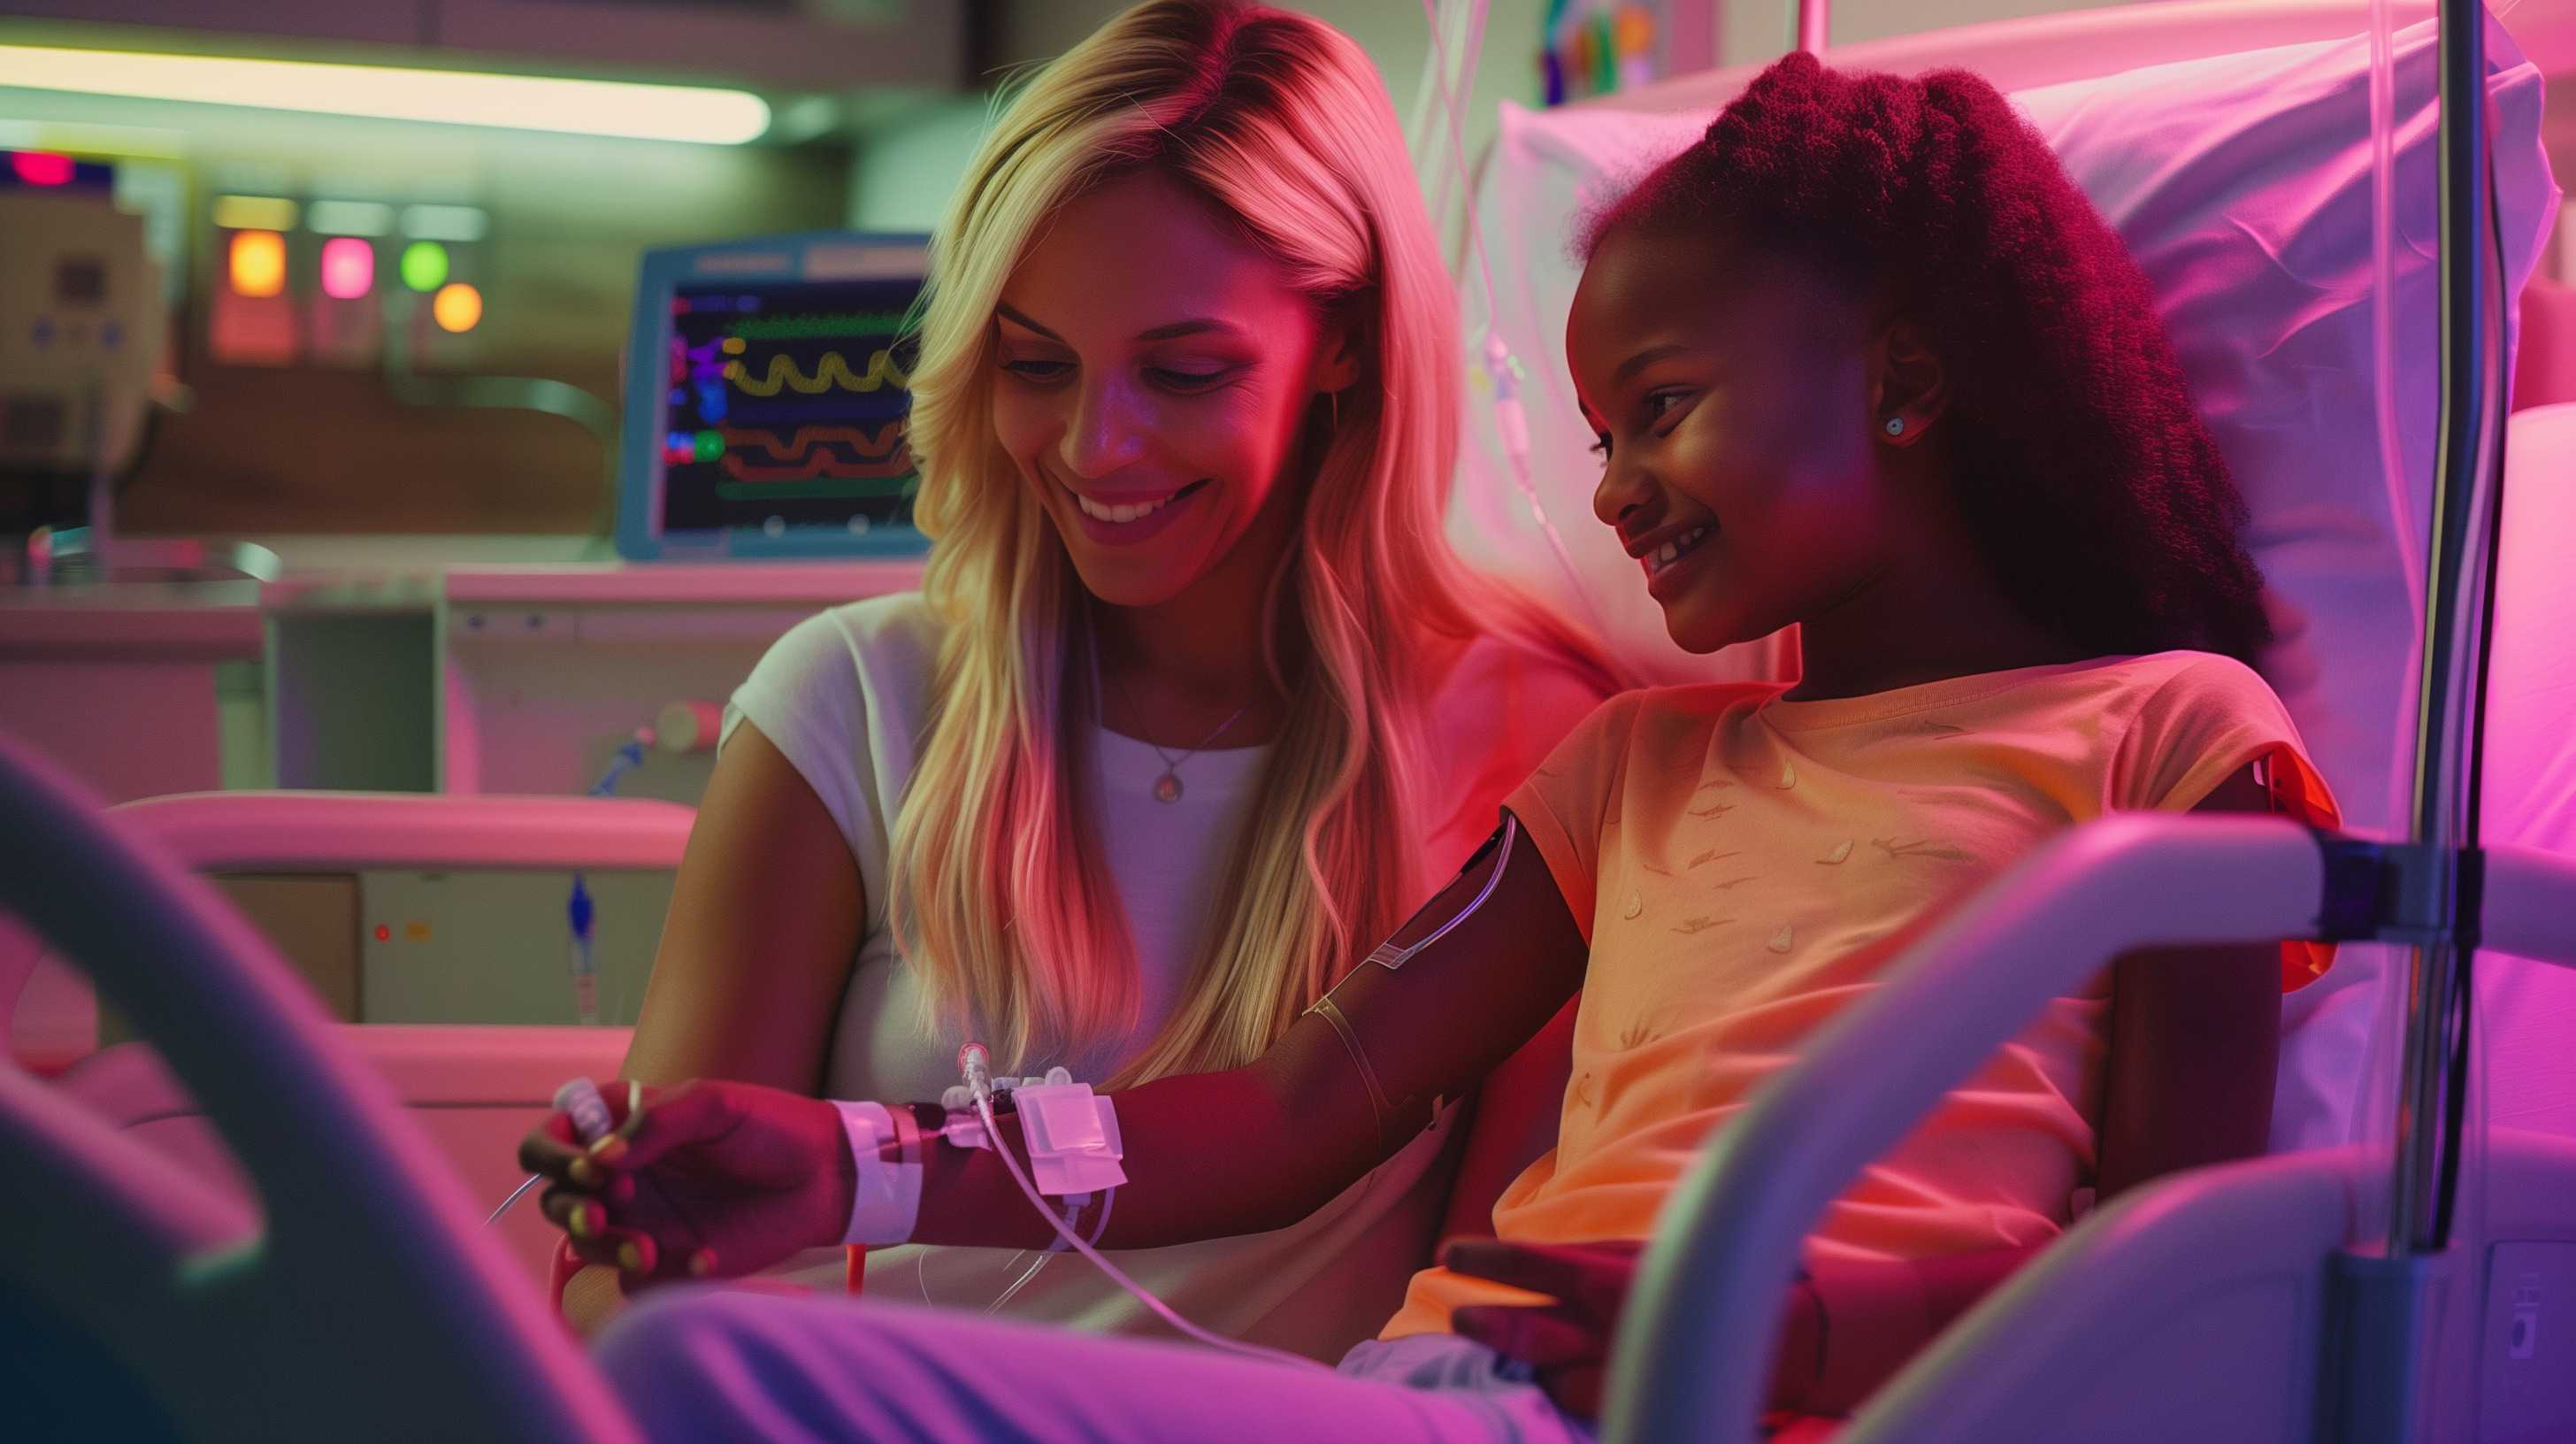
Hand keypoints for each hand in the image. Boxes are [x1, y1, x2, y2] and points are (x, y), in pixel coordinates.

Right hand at [517, 1078, 853, 1293]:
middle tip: (602, 1211)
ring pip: (587, 1243)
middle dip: (569, 1208)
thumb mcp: (715, 1105)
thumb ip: (657, 1123)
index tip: (589, 1168)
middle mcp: (622, 1176)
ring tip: (644, 1248)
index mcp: (623, 1128)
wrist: (826, 1176)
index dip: (554, 1154)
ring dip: (603, 1246)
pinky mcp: (669, 1260)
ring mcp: (642, 1219)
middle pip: (556, 1198)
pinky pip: (635, 1278)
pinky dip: (652, 1273)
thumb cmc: (772, 1127)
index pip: (555, 1139)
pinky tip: (699, 1257)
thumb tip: (599, 1157)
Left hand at [1448, 1237, 1826, 1418]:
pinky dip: (1566, 1392)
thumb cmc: (1701, 1277)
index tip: (1447, 1254)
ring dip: (1528, 1366)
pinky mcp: (1632, 1400)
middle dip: (1486, 1326)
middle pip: (1527, 1332)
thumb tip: (1532, 1265)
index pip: (1529, 1264)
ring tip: (1504, 1353)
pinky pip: (1581, 1404)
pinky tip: (1558, 1381)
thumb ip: (1586, 1263)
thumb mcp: (1640, 1254)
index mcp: (1606, 1277)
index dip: (1482, 1260)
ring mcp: (1619, 1371)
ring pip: (1550, 1378)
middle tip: (1459, 1317)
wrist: (1778, 1333)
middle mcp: (1606, 1327)